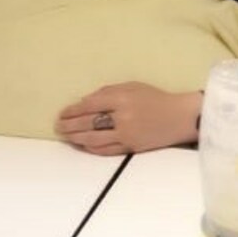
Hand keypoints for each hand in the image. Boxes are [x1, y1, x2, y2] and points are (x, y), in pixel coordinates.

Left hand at [54, 82, 202, 155]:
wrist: (179, 117)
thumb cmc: (156, 98)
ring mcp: (126, 134)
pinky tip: (84, 145)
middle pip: (88, 123)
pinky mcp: (130, 147)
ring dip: (76, 138)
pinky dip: (92, 148)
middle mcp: (122, 116)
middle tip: (58, 126)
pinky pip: (106, 150)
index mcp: (122, 97)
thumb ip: (109, 92)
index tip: (62, 112)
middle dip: (70, 125)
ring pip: (93, 139)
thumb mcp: (133, 86)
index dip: (73, 110)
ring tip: (66, 136)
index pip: (90, 105)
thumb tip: (86, 101)